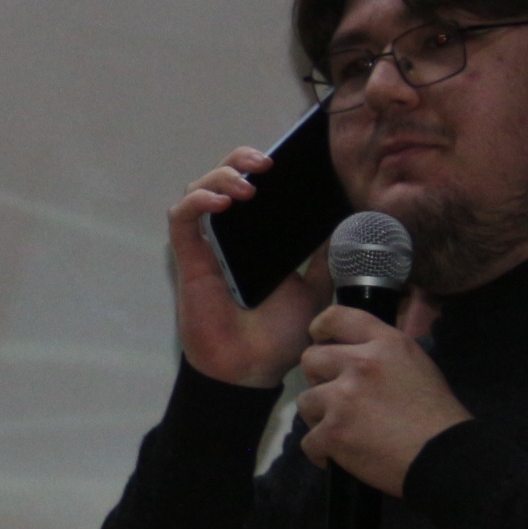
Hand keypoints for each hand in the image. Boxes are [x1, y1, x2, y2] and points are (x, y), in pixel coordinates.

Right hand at [168, 148, 327, 388]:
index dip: (259, 164)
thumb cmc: (277, 335)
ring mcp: (205, 245)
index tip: (285, 160)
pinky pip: (182, 218)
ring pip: (197, 189)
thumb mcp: (314, 288)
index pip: (250, 184)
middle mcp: (227, 235)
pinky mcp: (188, 258)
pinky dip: (197, 202)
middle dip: (239, 159)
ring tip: (246, 186)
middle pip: (221, 177)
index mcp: (254, 237)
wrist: (254, 369)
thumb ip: (325, 258)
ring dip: (219, 177)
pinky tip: (221, 203)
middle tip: (266, 164)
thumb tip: (345, 226)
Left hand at [295, 298, 465, 494]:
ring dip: (318, 416)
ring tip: (341, 430)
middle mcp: (360, 364)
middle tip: (336, 396)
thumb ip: (383, 353)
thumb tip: (354, 352)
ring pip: (305, 401)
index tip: (319, 340)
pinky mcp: (333, 433)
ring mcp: (343, 398)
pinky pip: (309, 440)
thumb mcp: (417, 364)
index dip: (320, 329)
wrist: (443, 457)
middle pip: (311, 359)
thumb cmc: (437, 415)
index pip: (336, 317)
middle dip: (318, 378)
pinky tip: (338, 456)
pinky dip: (321, 451)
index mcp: (385, 344)